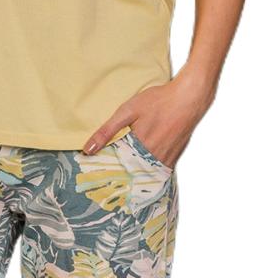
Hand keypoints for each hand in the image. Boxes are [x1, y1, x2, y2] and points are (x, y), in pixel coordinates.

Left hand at [81, 64, 217, 168]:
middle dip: (120, 177)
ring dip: (135, 176)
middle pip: (131, 174)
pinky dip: (150, 171)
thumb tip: (88, 150)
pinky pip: (159, 170)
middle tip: (107, 180)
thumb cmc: (158, 101)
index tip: (95, 178)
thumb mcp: (127, 111)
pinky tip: (143, 167)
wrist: (189, 98)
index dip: (106, 173)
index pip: (116, 169)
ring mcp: (166, 159)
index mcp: (138, 148)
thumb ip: (107, 131)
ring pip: (146, 174)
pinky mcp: (175, 156)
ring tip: (124, 175)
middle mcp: (153, 158)